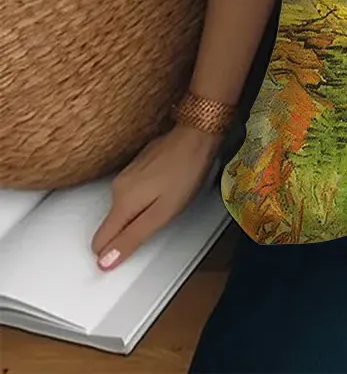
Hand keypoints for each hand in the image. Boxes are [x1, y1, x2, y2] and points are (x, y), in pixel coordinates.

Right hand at [91, 124, 222, 270]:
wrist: (196, 135)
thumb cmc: (185, 172)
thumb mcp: (162, 213)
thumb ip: (132, 238)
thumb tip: (105, 261)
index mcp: (121, 202)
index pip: (100, 241)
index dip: (114, 251)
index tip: (135, 246)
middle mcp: (117, 187)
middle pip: (113, 224)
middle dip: (132, 229)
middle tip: (162, 216)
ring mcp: (126, 174)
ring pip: (124, 207)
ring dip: (141, 211)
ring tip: (168, 200)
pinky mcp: (137, 165)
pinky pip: (133, 192)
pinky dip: (146, 196)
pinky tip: (166, 187)